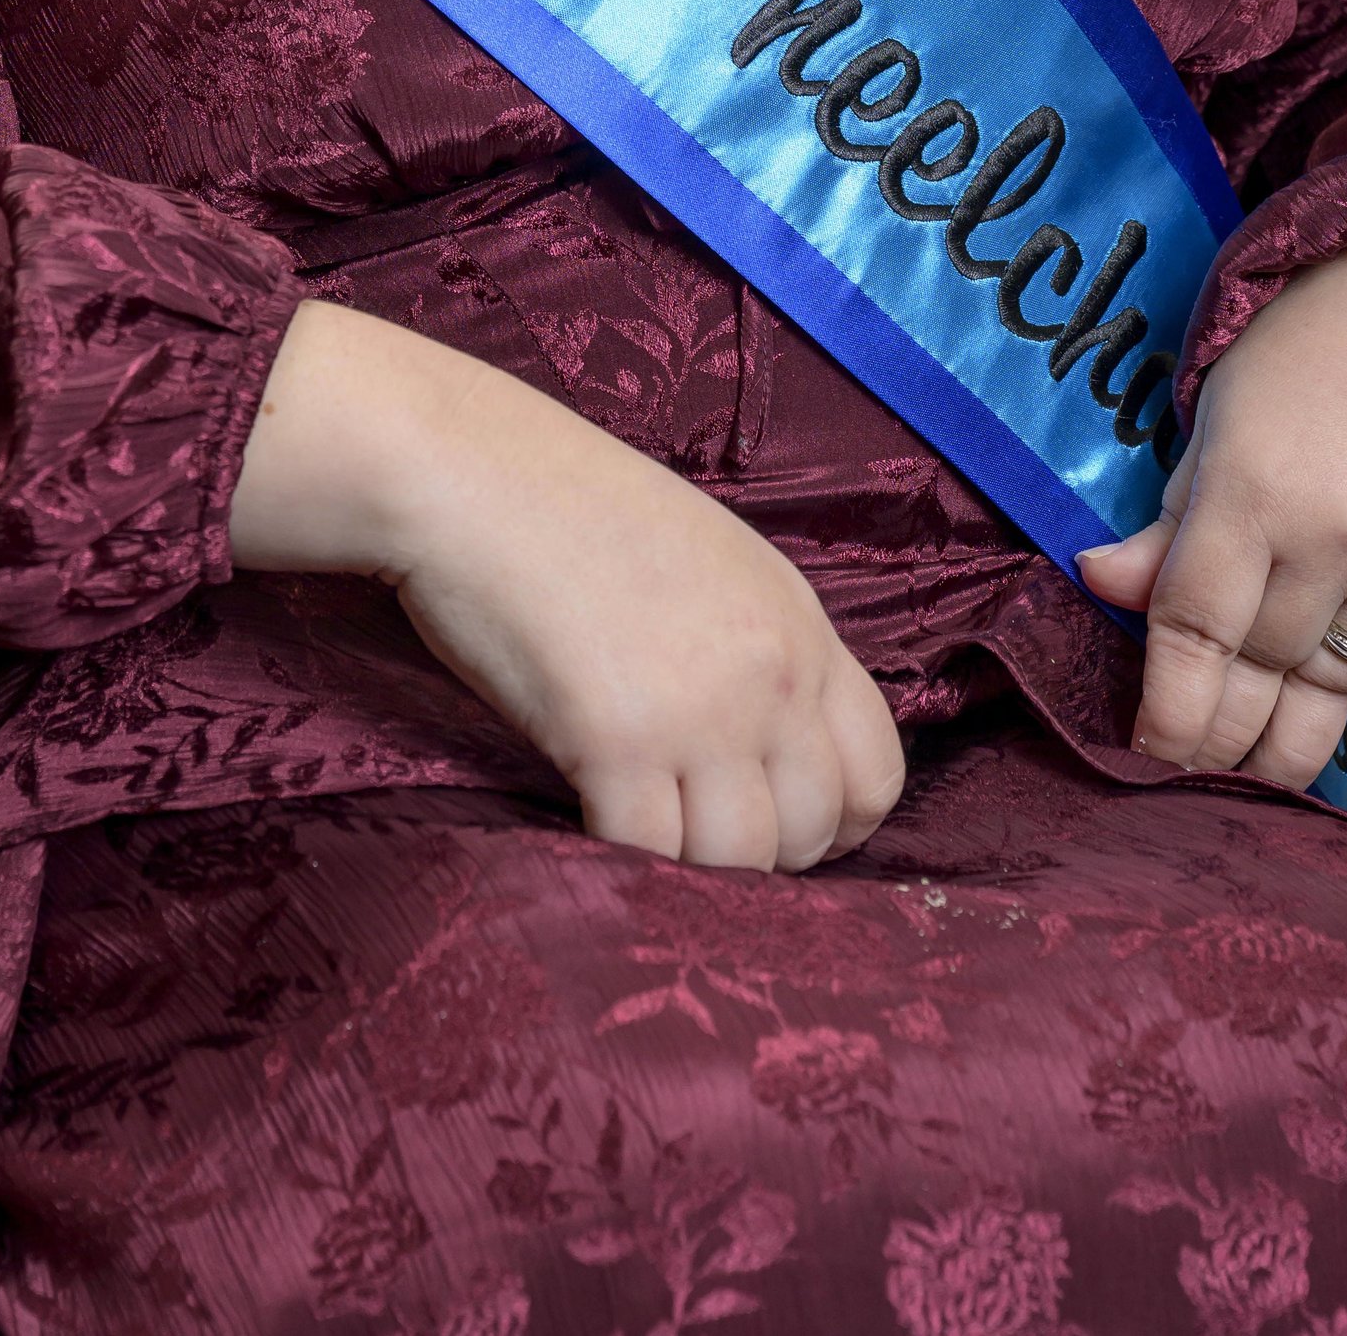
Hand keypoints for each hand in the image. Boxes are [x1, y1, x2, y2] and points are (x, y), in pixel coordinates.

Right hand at [230, 298, 904, 869]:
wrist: (470, 476)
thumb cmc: (568, 507)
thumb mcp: (709, 558)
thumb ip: (754, 645)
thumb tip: (764, 747)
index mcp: (799, 622)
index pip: (877, 771)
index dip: (832, 819)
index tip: (773, 825)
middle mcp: (772, 673)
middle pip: (812, 830)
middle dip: (759, 857)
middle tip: (688, 835)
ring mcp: (702, 712)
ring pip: (737, 863)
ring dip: (689, 871)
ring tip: (636, 834)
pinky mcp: (618, 744)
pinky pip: (648, 857)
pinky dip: (621, 863)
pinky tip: (584, 823)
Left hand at [1077, 240, 1346, 789]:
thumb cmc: (1305, 346)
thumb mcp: (1215, 414)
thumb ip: (1167, 516)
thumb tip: (1103, 587)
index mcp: (1253, 491)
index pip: (1196, 626)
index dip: (1168, 700)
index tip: (1146, 744)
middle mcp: (1332, 541)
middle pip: (1262, 668)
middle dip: (1219, 732)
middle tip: (1190, 767)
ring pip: (1334, 688)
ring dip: (1291, 743)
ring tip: (1254, 772)